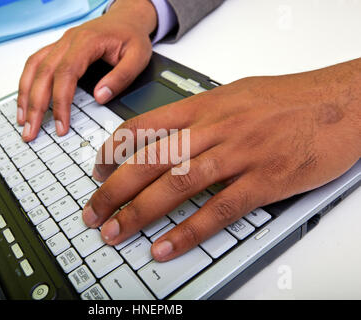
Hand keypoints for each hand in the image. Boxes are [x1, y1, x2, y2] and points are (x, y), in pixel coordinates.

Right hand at [17, 0, 156, 141]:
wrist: (127, 18)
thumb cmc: (132, 36)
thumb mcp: (138, 57)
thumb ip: (121, 77)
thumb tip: (100, 97)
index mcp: (87, 42)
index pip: (66, 73)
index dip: (60, 102)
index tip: (61, 125)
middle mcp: (68, 41)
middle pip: (43, 73)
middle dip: (35, 105)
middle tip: (31, 131)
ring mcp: (60, 43)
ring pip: (34, 68)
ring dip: (25, 95)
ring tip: (23, 120)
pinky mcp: (57, 48)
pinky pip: (35, 64)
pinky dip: (27, 83)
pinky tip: (26, 100)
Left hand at [83, 58, 360, 260]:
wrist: (342, 102)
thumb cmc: (289, 99)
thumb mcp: (234, 96)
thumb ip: (199, 118)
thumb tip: (168, 135)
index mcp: (204, 107)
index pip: (142, 128)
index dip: (112, 152)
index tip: (97, 171)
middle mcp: (214, 129)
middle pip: (149, 160)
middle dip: (113, 190)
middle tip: (93, 212)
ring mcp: (238, 156)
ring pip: (175, 185)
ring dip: (139, 213)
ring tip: (115, 232)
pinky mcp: (263, 181)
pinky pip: (218, 211)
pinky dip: (188, 232)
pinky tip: (165, 247)